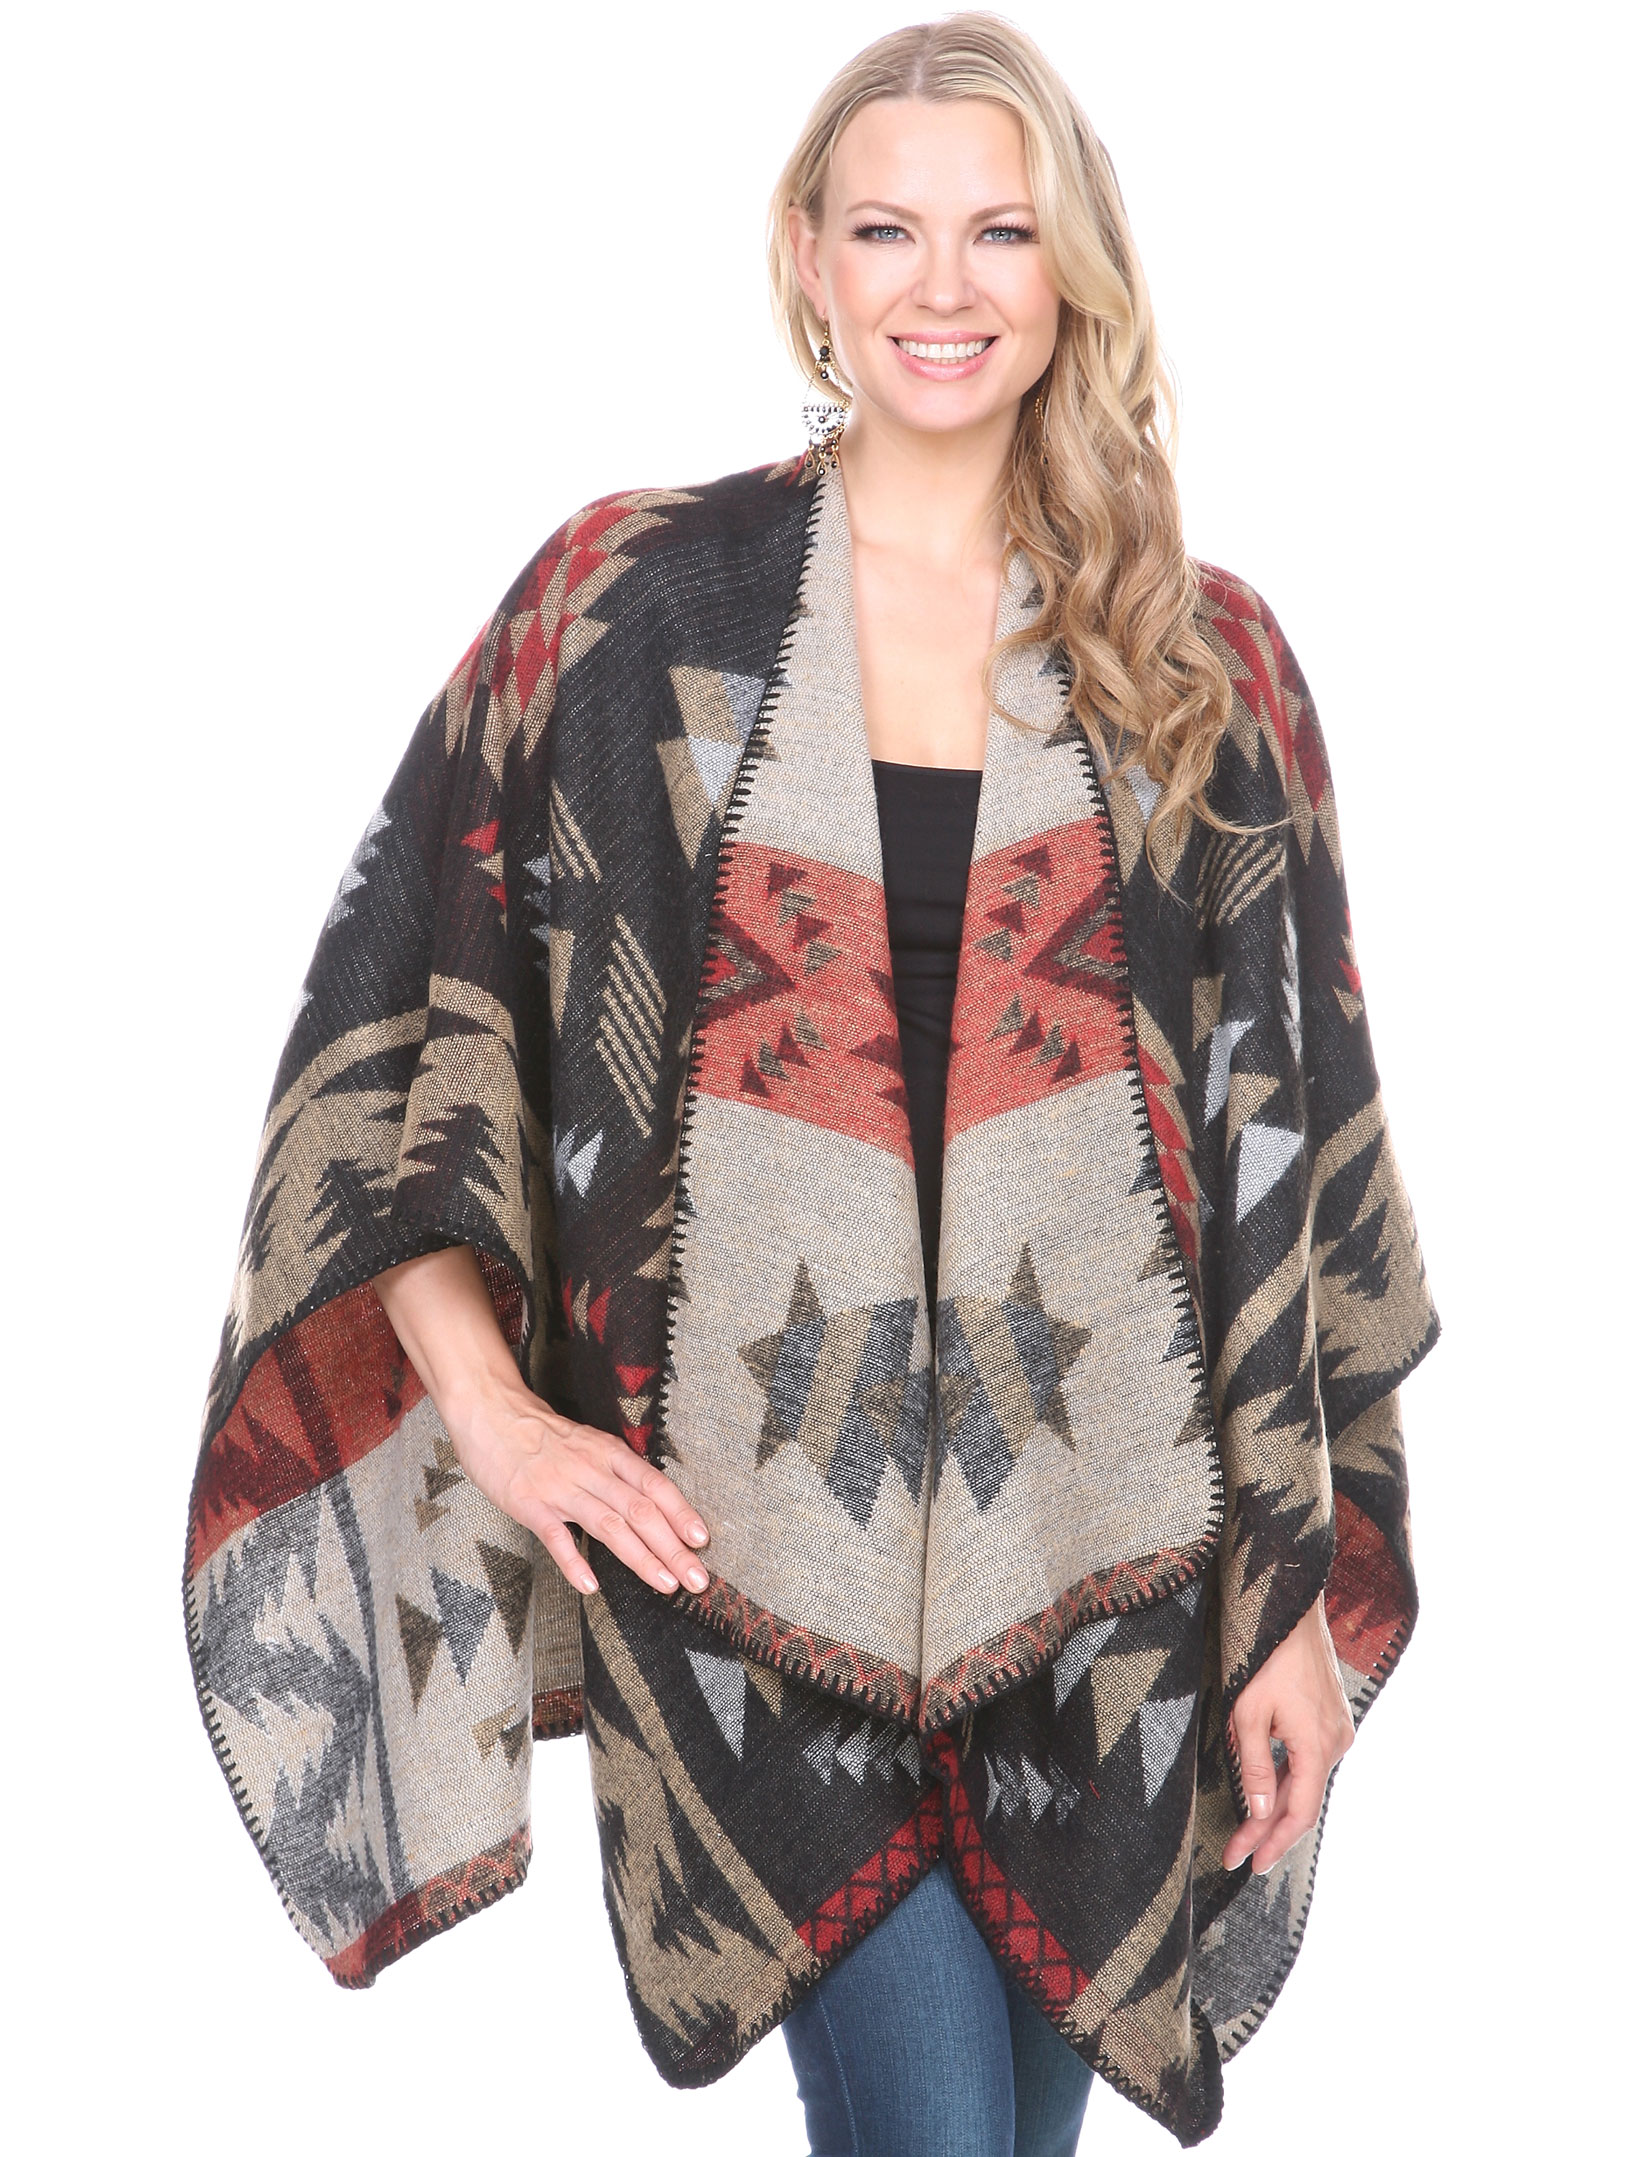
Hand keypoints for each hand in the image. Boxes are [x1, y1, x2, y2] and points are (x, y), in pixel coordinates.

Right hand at [446, 1369, 711, 1599]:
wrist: (493, 1414)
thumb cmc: (543, 1434)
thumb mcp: (589, 1443)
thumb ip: (617, 1471)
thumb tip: (652, 1502)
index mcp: (610, 1454)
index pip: (655, 1485)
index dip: (681, 1513)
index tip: (702, 1540)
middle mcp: (592, 1470)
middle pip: (641, 1511)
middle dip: (673, 1548)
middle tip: (697, 1579)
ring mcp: (561, 1488)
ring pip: (610, 1526)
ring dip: (641, 1558)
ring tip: (665, 1584)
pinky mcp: (530, 1505)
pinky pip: (556, 1537)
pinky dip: (574, 1562)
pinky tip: (591, 1585)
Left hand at [1221, 1593, 1353, 1875]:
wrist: (1294, 1612)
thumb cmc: (1266, 1657)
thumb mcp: (1248, 1713)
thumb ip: (1253, 1765)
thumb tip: (1258, 1813)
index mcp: (1318, 1746)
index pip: (1298, 1813)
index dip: (1272, 1842)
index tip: (1247, 1864)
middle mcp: (1336, 1744)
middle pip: (1302, 1803)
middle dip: (1268, 1832)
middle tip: (1237, 1856)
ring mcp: (1338, 1731)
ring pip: (1306, 1784)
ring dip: (1276, 1808)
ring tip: (1246, 1833)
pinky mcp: (1332, 1720)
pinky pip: (1310, 1763)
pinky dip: (1288, 1782)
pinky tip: (1267, 1795)